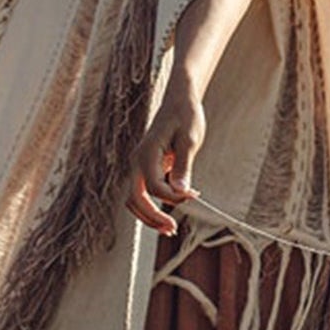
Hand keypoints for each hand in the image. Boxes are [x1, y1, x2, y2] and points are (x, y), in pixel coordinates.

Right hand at [124, 78, 204, 235]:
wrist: (180, 100)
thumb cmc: (186, 116)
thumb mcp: (189, 139)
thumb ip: (183, 166)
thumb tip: (181, 192)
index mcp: (146, 153)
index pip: (154, 187)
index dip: (173, 197)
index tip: (194, 194)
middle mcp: (137, 161)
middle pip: (134, 199)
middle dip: (151, 217)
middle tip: (172, 229)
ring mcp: (139, 164)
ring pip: (134, 199)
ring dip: (149, 215)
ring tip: (169, 228)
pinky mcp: (146, 167)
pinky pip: (143, 192)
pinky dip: (153, 205)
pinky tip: (173, 208)